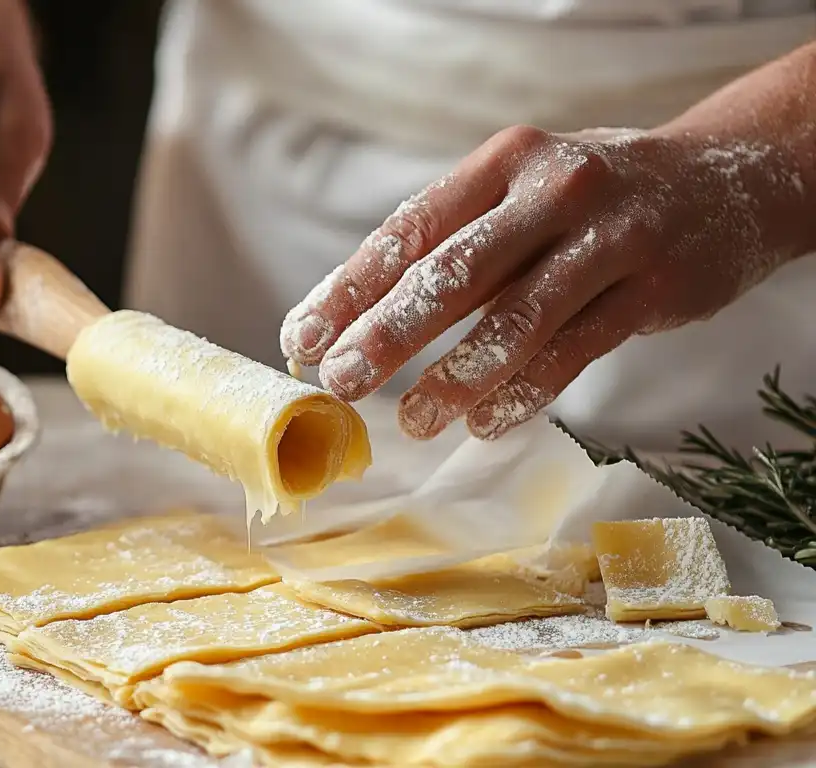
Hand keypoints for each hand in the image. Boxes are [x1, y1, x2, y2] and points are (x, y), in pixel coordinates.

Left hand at [280, 125, 810, 439]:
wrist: (723, 182)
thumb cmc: (589, 202)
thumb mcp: (520, 194)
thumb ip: (453, 245)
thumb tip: (356, 320)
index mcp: (503, 162)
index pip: (409, 230)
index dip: (350, 289)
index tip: (303, 338)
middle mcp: (553, 190)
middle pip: (454, 272)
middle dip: (389, 334)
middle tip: (342, 381)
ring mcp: (607, 239)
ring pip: (517, 318)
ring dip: (456, 376)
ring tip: (413, 421)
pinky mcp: (652, 289)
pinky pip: (575, 350)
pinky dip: (524, 390)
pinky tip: (483, 421)